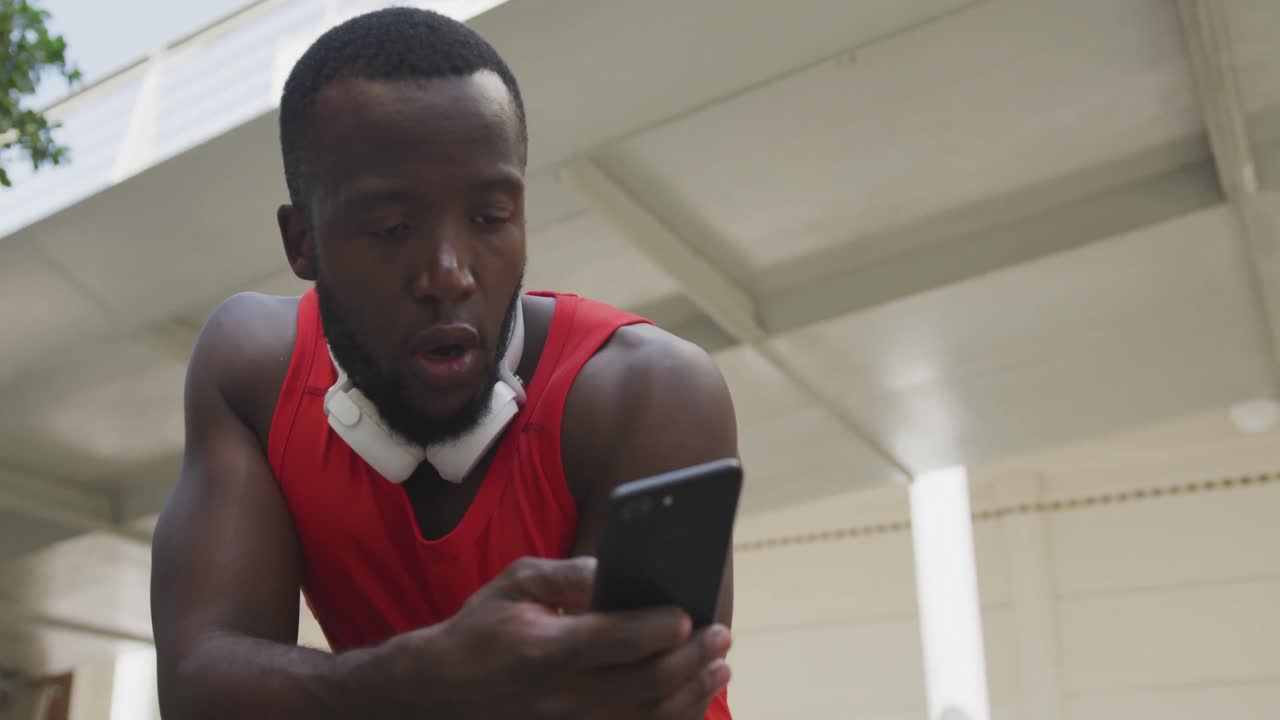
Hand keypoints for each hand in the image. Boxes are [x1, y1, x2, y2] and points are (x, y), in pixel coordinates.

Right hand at [406, 556, 731, 719]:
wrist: (439, 692)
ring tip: (719, 669)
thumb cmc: (483, 629)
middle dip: (690, 661)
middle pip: (642, 685)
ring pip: (645, 719)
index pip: (614, 641)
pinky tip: (690, 701)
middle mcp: (559, 698)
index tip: (688, 615)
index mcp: (544, 650)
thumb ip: (569, 574)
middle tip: (720, 638)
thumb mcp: (516, 584)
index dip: (658, 629)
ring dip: (690, 695)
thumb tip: (619, 572)